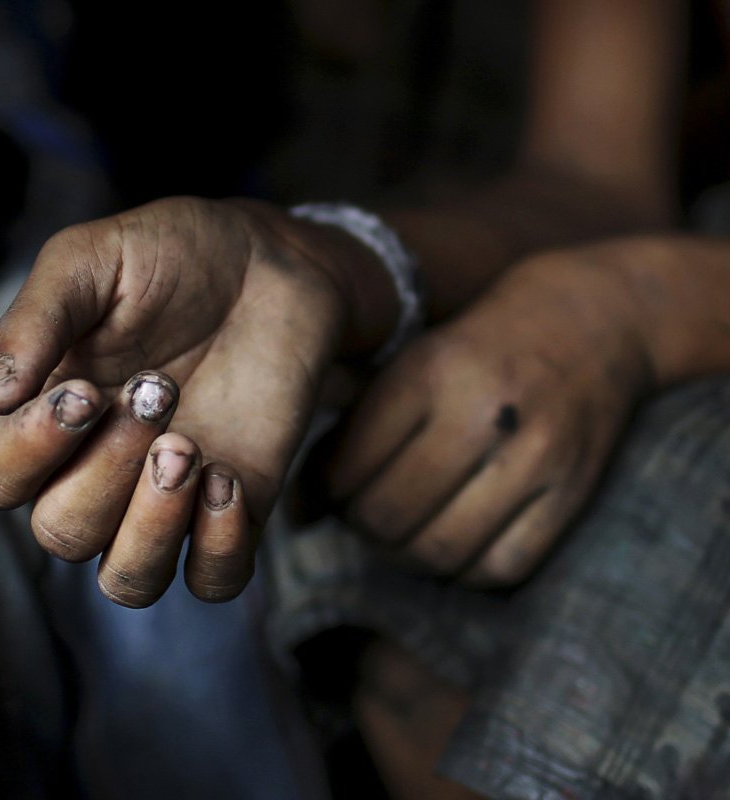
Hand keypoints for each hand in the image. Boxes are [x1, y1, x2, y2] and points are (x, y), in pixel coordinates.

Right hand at [0, 196, 376, 606]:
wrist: (272, 262)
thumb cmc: (171, 254)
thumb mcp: (93, 258)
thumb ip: (37, 318)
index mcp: (44, 415)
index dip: (29, 450)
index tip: (86, 390)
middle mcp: (93, 470)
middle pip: (59, 533)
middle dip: (106, 469)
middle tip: (158, 389)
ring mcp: (163, 498)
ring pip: (124, 580)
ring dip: (152, 526)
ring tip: (190, 449)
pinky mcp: (232, 510)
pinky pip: (210, 581)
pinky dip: (216, 549)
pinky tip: (229, 480)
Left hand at [326, 251, 651, 585]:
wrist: (595, 318)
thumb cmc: (476, 348)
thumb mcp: (409, 364)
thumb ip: (350, 430)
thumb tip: (298, 515)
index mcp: (430, 372)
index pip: (348, 468)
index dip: (324, 493)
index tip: (327, 491)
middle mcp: (484, 415)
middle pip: (388, 516)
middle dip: (361, 527)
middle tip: (362, 515)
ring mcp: (535, 458)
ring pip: (440, 550)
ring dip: (405, 554)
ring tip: (400, 532)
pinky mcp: (574, 493)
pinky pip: (501, 567)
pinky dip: (464, 569)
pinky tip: (452, 543)